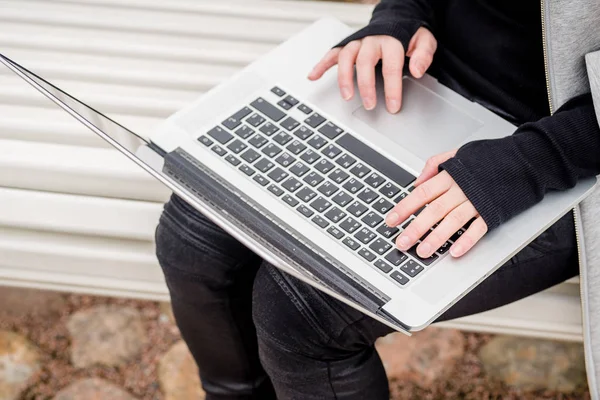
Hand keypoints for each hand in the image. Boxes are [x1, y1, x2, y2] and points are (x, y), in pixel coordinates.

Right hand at [307, 27, 436, 113]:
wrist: (396, 18)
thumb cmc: (409, 34)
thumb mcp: (424, 41)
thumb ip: (423, 55)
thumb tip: (417, 70)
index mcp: (391, 39)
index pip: (391, 66)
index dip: (392, 88)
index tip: (393, 106)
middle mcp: (371, 40)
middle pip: (365, 62)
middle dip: (366, 85)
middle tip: (370, 105)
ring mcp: (357, 43)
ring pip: (346, 58)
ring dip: (344, 78)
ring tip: (346, 96)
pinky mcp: (347, 46)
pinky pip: (332, 54)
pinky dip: (321, 65)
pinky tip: (313, 76)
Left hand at [385, 150, 488, 257]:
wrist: (524, 160)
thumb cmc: (489, 158)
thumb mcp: (458, 153)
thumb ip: (435, 164)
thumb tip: (417, 181)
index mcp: (451, 175)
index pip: (422, 193)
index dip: (405, 207)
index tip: (391, 220)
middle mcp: (462, 189)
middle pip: (434, 210)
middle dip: (416, 228)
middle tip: (402, 242)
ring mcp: (478, 201)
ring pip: (453, 221)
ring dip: (437, 238)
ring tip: (423, 252)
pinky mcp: (493, 211)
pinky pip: (478, 228)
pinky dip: (466, 240)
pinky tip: (454, 251)